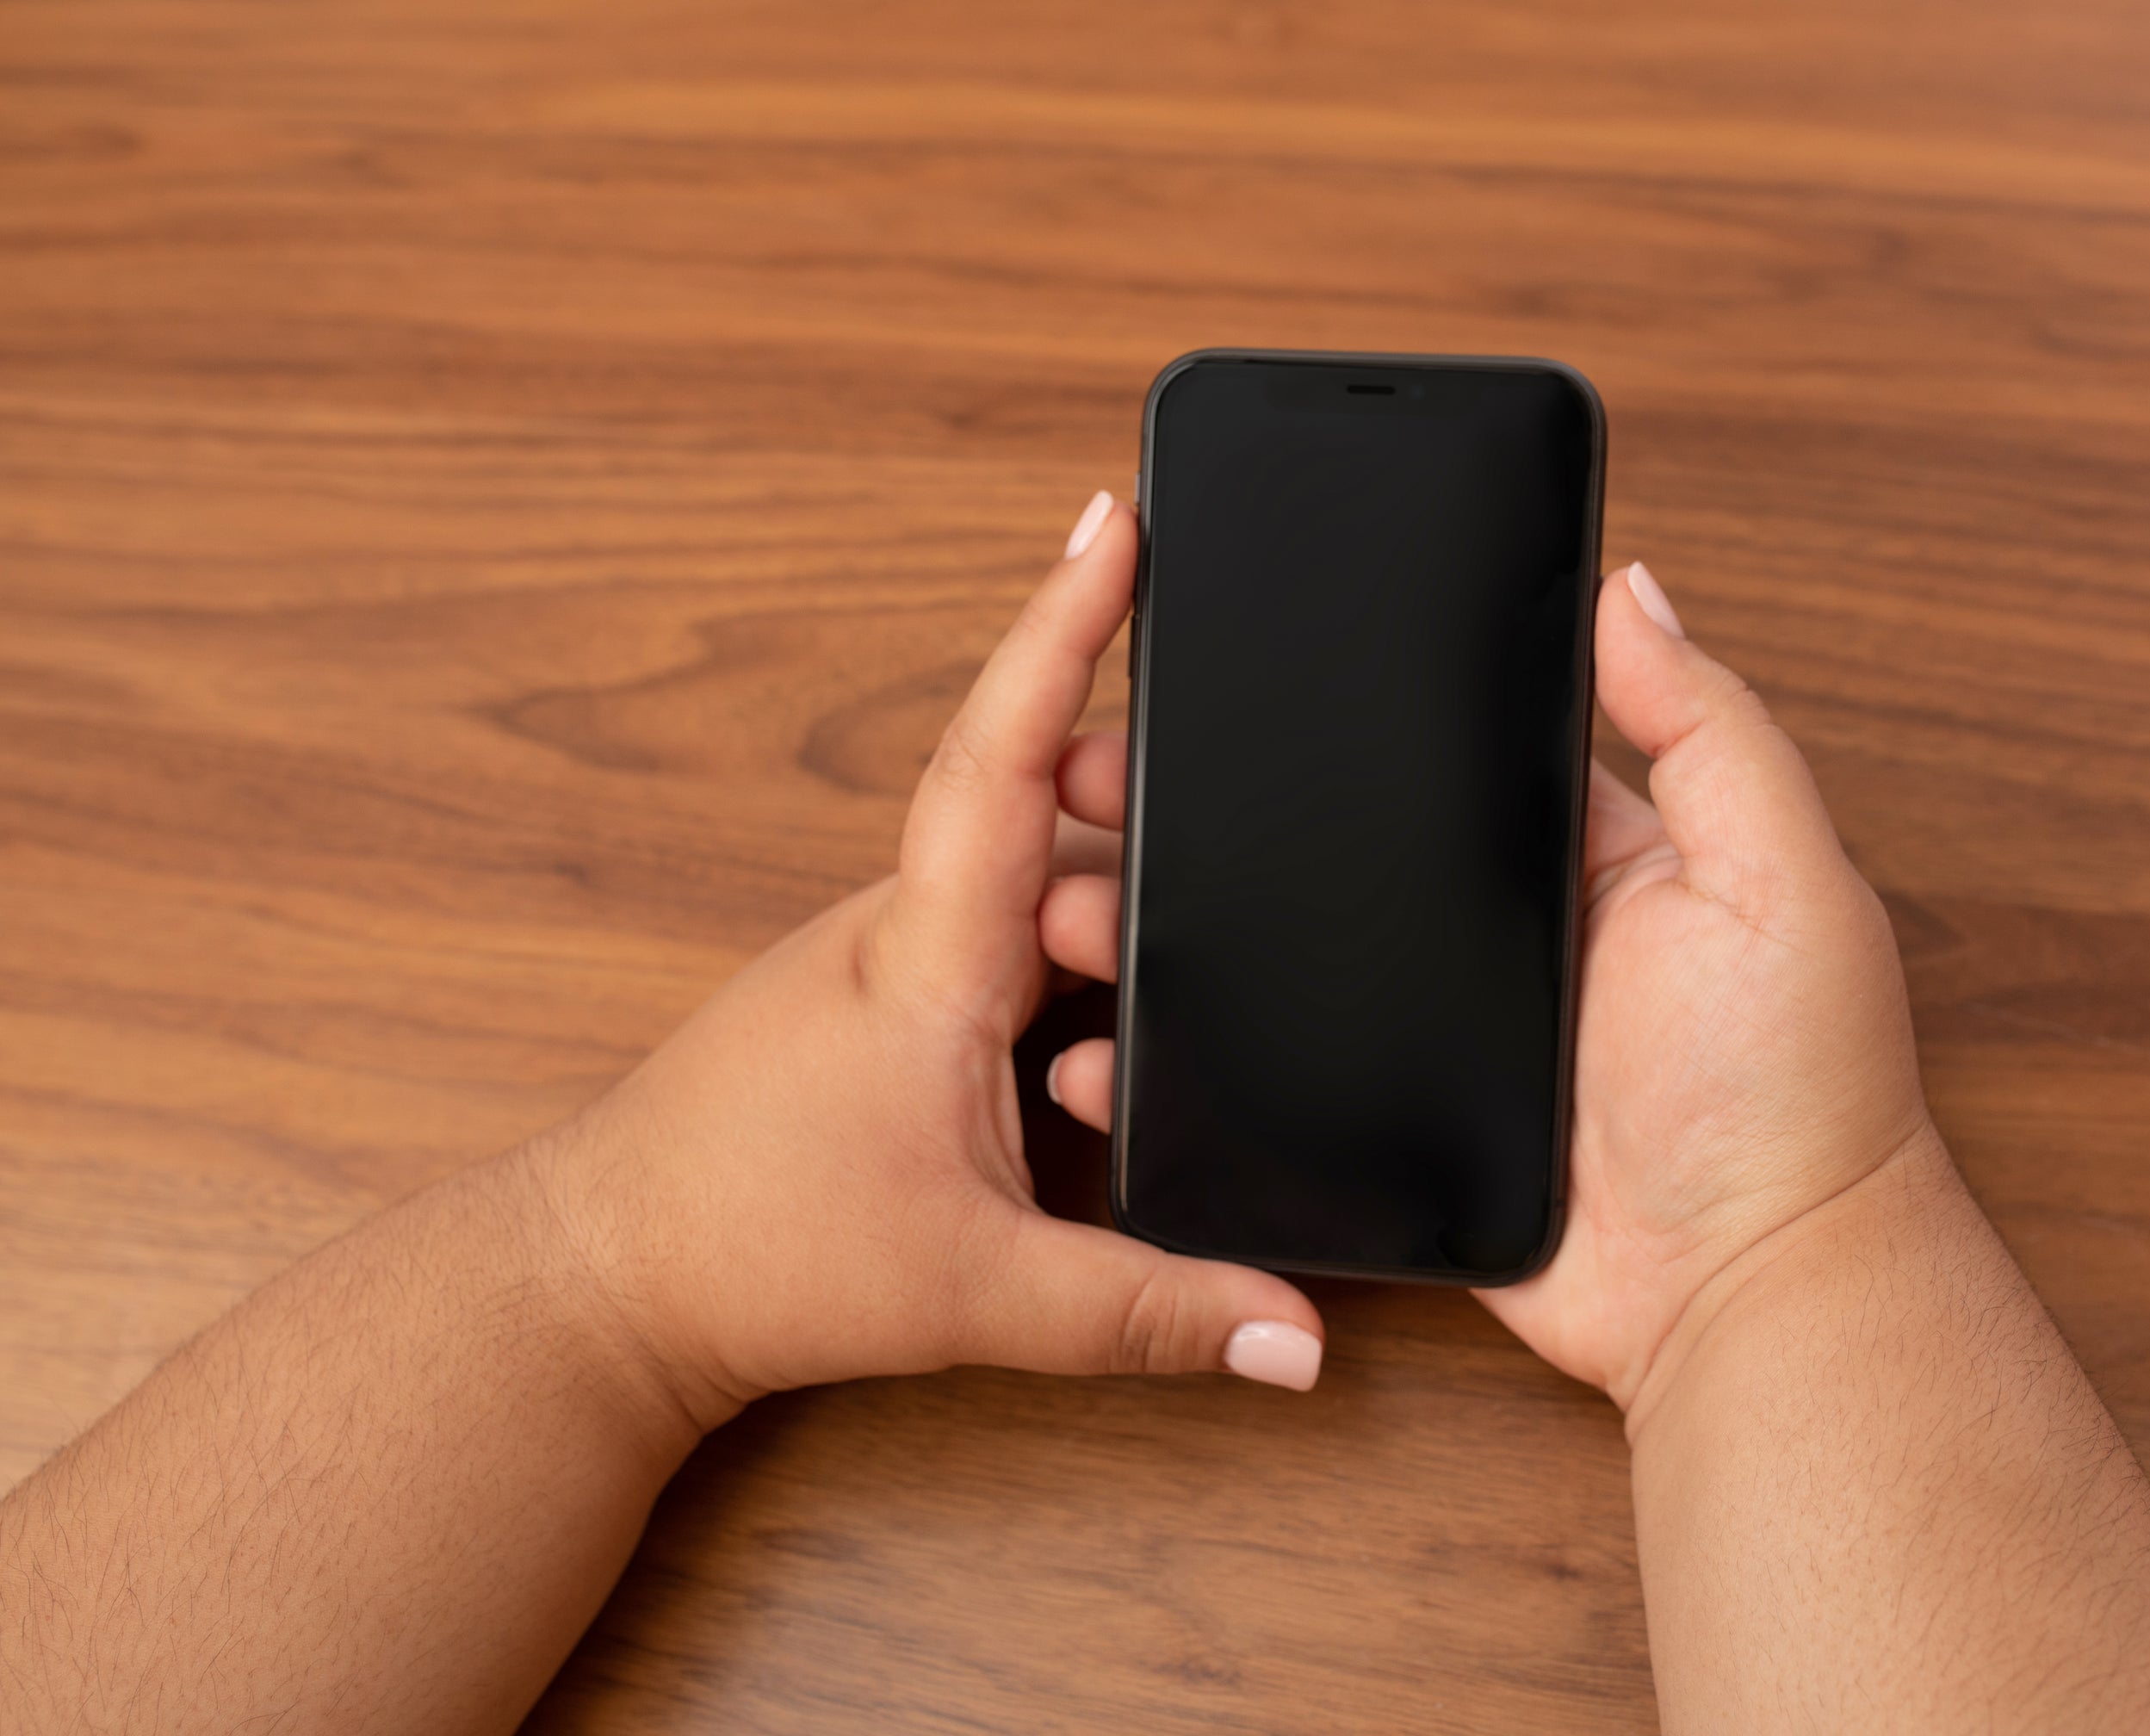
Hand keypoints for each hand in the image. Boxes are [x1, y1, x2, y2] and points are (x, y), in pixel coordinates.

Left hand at [539, 492, 1325, 1430]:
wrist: (608, 1280)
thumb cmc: (757, 1252)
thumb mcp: (983, 1294)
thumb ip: (1150, 1314)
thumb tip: (1290, 1335)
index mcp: (925, 955)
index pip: (1002, 752)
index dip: (1063, 628)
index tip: (1114, 521)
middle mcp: (901, 923)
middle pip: (1056, 818)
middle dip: (1145, 840)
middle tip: (1200, 921)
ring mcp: (885, 949)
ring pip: (1032, 881)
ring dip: (1102, 926)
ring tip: (1120, 1044)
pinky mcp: (883, 989)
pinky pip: (999, 930)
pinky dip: (1061, 961)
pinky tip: (1089, 1033)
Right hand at [1041, 560, 1934, 1427]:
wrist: (1756, 1295)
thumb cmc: (1800, 1088)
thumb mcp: (1785, 875)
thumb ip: (1711, 730)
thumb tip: (1631, 589)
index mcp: (1582, 856)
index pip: (1438, 752)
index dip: (1335, 709)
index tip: (1223, 663)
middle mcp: (1500, 939)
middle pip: (1330, 853)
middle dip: (1210, 815)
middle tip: (1092, 777)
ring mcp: (1440, 1044)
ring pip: (1282, 969)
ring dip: (1175, 935)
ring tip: (1064, 894)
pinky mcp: (1399, 1142)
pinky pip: (1278, 1094)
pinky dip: (1193, 1076)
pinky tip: (1108, 1048)